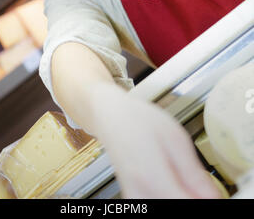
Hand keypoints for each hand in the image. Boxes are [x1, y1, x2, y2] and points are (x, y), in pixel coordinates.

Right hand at [90, 84, 221, 198]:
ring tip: (188, 183)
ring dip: (181, 197)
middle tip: (201, 185)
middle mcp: (140, 195)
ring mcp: (134, 200)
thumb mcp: (175, 137)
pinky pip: (156, 204)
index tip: (213, 192)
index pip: (189, 205)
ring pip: (166, 207)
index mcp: (153, 178)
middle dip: (193, 199)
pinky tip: (175, 186)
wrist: (110, 117)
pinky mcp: (133, 200)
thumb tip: (214, 197)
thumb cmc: (139, 121)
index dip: (206, 200)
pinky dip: (170, 197)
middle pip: (177, 209)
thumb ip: (194, 173)